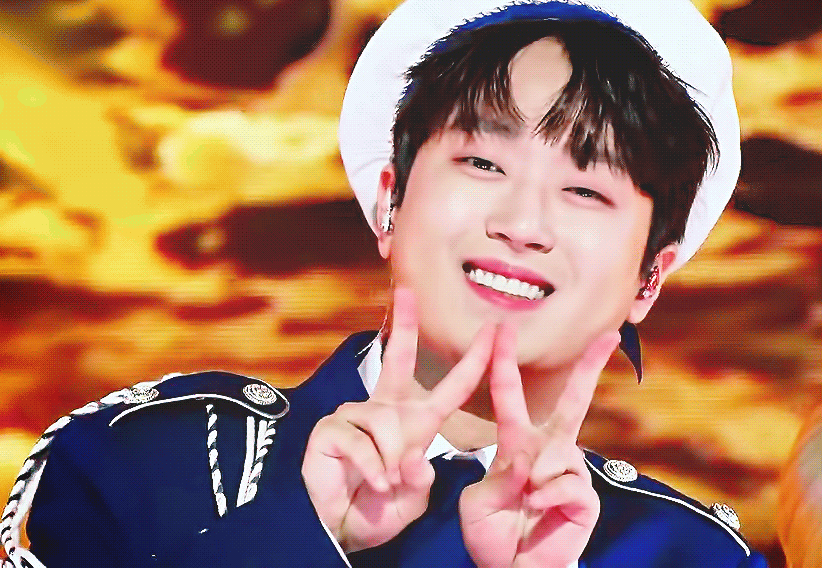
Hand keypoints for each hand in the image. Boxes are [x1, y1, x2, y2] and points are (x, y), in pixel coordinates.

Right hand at [303, 288, 496, 552]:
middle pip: (397, 360)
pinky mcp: (331, 429)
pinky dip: (373, 468)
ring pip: (387, 425)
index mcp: (414, 422)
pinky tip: (374, 482)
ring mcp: (355, 415)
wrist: (338, 531)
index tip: (490, 329)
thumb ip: (421, 480)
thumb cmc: (378, 510)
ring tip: (386, 482)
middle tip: (407, 290)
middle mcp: (385, 411)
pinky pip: (363, 443)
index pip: (449, 387)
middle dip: (404, 323)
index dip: (472, 360)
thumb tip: (416, 460)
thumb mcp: (412, 499)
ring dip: (392, 461)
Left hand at [459, 325, 619, 567]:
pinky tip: (538, 510)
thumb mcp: (477, 503)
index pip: (510, 396)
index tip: (504, 328)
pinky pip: (567, 485)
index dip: (505, 362)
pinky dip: (546, 499)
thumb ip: (497, 478)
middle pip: (573, 403)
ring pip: (559, 454)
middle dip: (589, 368)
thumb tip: (528, 466)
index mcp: (517, 445)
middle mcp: (548, 452)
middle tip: (608, 335)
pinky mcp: (586, 498)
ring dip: (534, 479)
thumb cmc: (492, 535)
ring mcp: (570, 473)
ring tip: (524, 503)